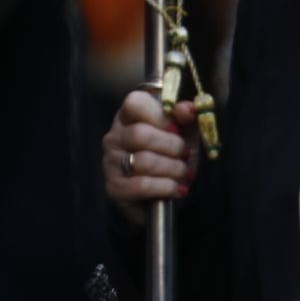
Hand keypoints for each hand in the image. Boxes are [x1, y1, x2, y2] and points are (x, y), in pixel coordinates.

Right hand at [101, 86, 199, 224]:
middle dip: (172, 146)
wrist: (163, 197)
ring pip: (144, 161)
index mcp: (128, 117)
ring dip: (173, 169)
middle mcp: (114, 137)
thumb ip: (186, 118)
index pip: (134, 103)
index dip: (160, 115)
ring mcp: (111, 163)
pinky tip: (177, 189)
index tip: (177, 129)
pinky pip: (142, 185)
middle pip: (140, 134)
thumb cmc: (170, 160)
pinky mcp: (115, 188)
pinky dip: (166, 187)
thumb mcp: (184, 135)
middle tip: (186, 155)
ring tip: (184, 174)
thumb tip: (188, 109)